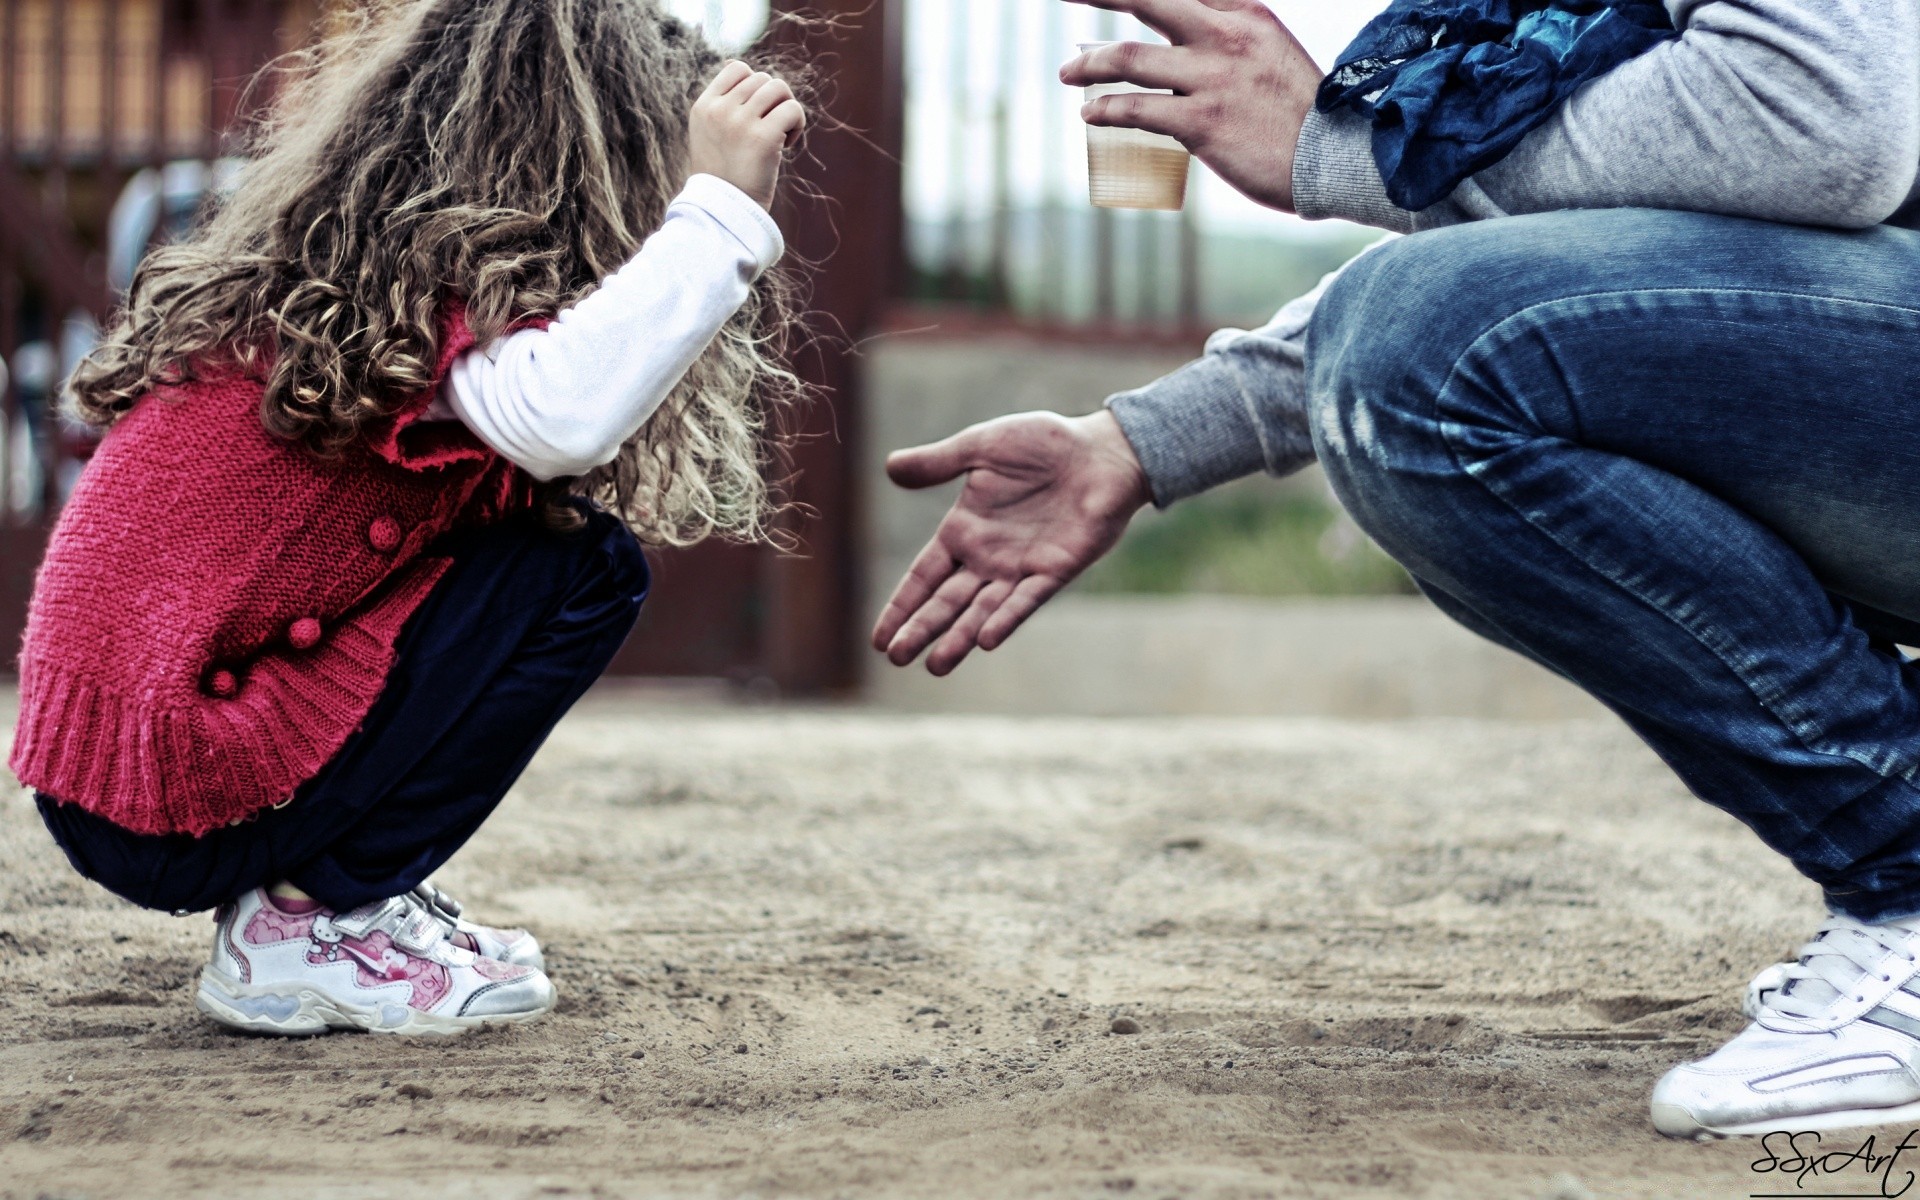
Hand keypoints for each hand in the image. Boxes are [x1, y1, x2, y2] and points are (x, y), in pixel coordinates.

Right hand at [689, 61, 806, 210]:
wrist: (726, 216)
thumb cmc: (725, 178)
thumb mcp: (712, 135)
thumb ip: (724, 103)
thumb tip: (737, 66)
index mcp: (702, 107)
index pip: (737, 69)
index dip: (755, 88)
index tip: (755, 116)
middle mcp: (718, 111)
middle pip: (763, 79)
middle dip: (773, 103)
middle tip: (769, 133)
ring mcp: (739, 122)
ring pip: (779, 88)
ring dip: (786, 110)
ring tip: (779, 137)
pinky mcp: (762, 137)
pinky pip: (793, 109)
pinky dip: (797, 125)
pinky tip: (786, 147)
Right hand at [872, 411, 1152, 675]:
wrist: (1102, 451)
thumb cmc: (1044, 444)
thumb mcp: (981, 446)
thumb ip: (938, 462)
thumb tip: (889, 468)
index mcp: (964, 531)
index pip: (924, 576)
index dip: (901, 605)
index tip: (877, 638)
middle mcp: (988, 557)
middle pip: (946, 602)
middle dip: (921, 628)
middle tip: (895, 656)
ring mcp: (1021, 568)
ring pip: (981, 611)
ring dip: (958, 638)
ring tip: (935, 666)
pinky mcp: (1055, 570)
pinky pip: (1026, 600)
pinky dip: (1006, 619)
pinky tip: (985, 640)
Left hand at [1060, 0, 1320, 211]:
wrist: (1336, 159)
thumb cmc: (1300, 114)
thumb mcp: (1268, 52)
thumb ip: (1229, 39)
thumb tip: (1184, 43)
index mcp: (1244, 13)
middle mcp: (1227, 36)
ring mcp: (1213, 78)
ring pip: (1129, 57)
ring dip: (1088, 63)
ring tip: (1066, 72)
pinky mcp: (1203, 122)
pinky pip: (1136, 110)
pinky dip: (1105, 110)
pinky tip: (1091, 113)